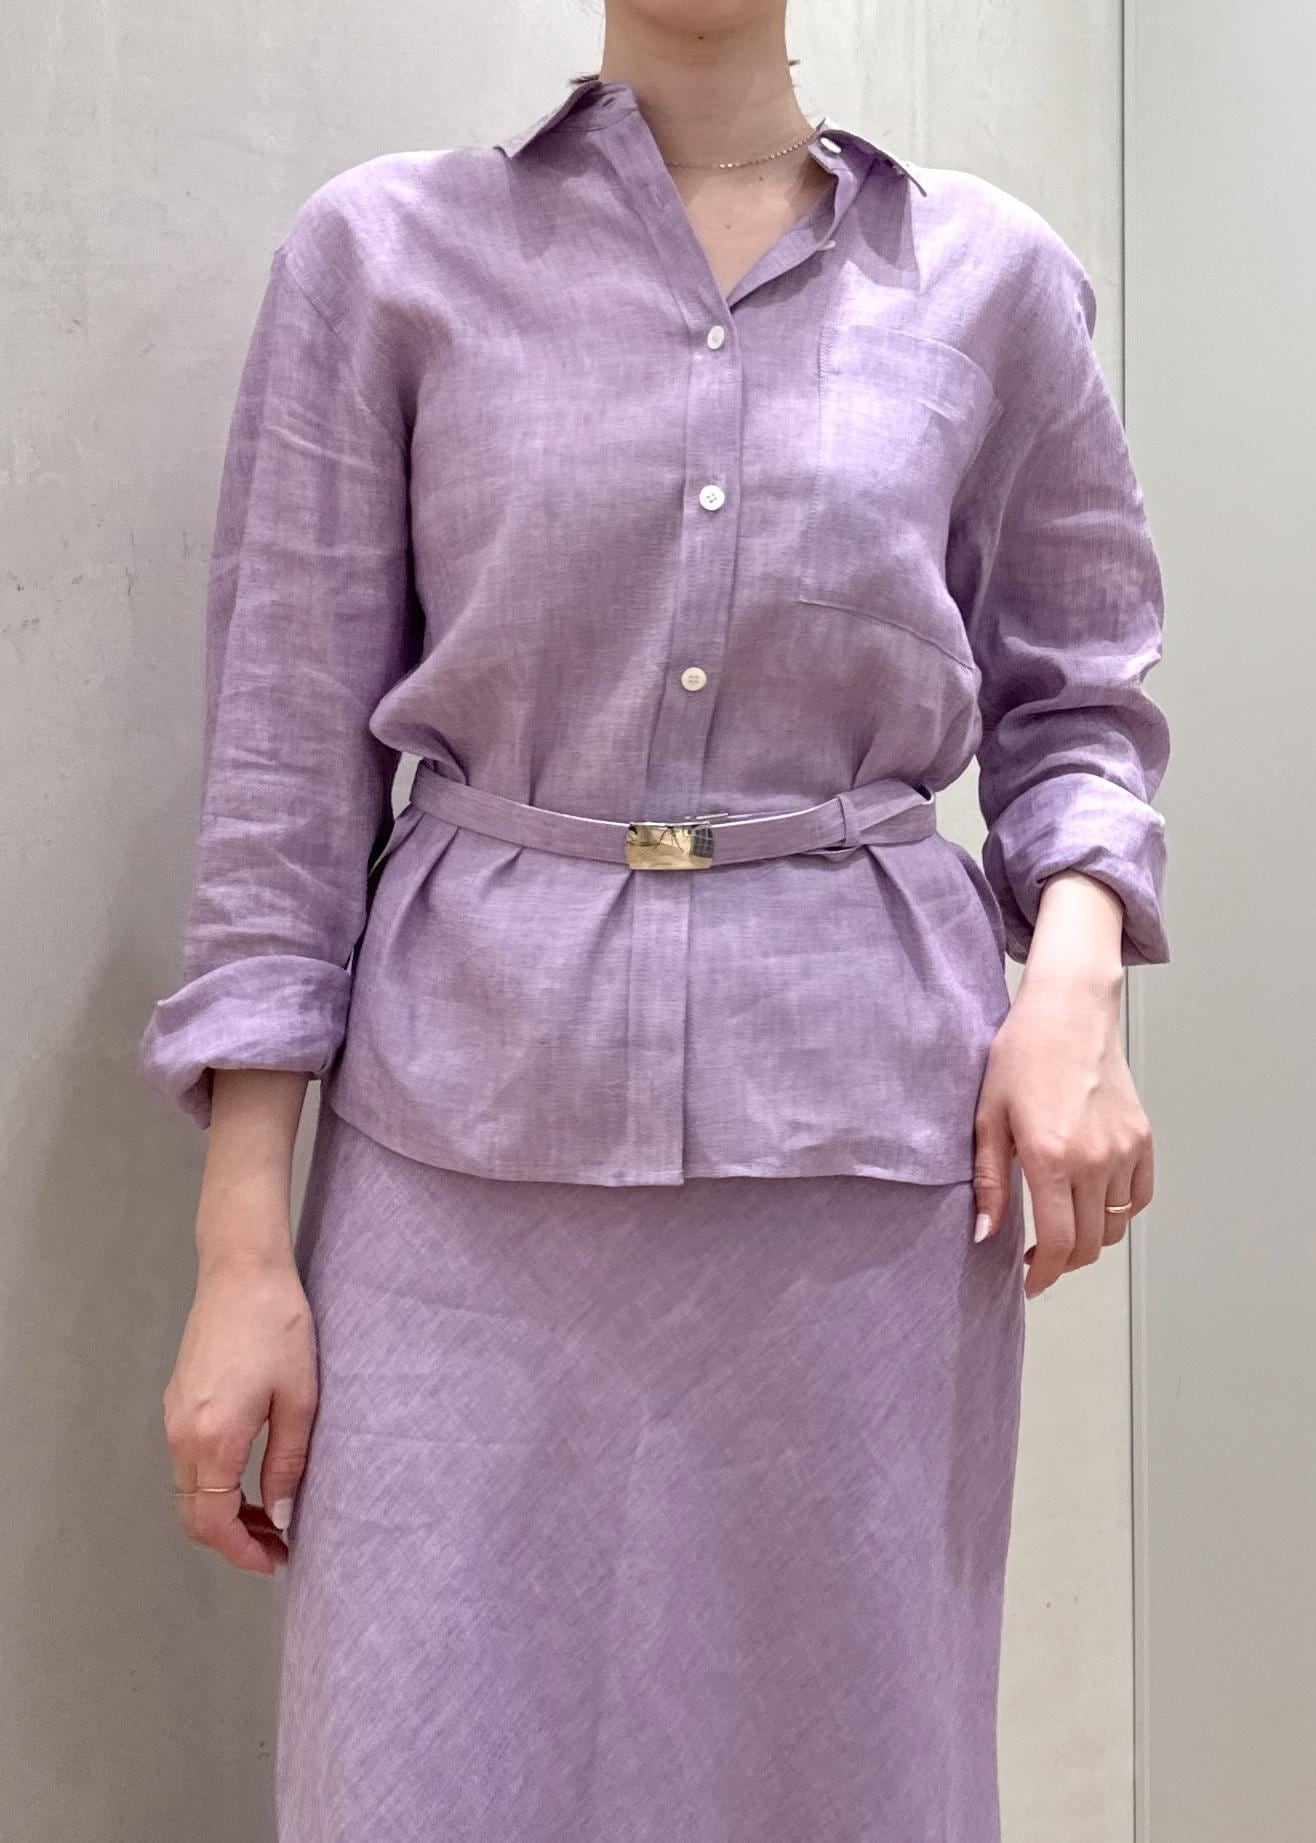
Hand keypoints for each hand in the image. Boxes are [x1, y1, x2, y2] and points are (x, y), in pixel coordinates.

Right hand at [164, 1249, 317, 1573]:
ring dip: (223, 1511)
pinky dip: (214, 1483)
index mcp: (213, 1439)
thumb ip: (287, 1464)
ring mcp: (173, 1416)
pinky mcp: (177, 1399)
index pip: (214, 1522)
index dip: (242, 1551)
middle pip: (194, 1514)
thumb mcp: (299, 1399)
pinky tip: (249, 1476)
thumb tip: (281, 1516)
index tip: (274, 1560)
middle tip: (275, 1544)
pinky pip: (188, 1461)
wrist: (242, 1269)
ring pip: (189, 1490)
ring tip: (270, 1513)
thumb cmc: (278, 1326)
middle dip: (232, 1539)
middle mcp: (182, 1434)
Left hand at [971, 962, 1153, 1298]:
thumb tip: (986, 1235)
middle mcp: (1096, 1159)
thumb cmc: (1021, 1055)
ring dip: (1089, 1238)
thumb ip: (990, 1182)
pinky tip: (1091, 1203)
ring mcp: (1126, 1150)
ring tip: (1061, 1227)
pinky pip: (1138, 1198)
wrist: (1068, 1011)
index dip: (1043, 1274)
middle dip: (1063, 1263)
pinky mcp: (1143, 1138)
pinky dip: (1119, 1212)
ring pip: (1115, 1225)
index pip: (1059, 1244)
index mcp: (1052, 1157)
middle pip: (1090, 1244)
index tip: (1029, 1282)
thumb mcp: (987, 1117)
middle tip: (1038, 1259)